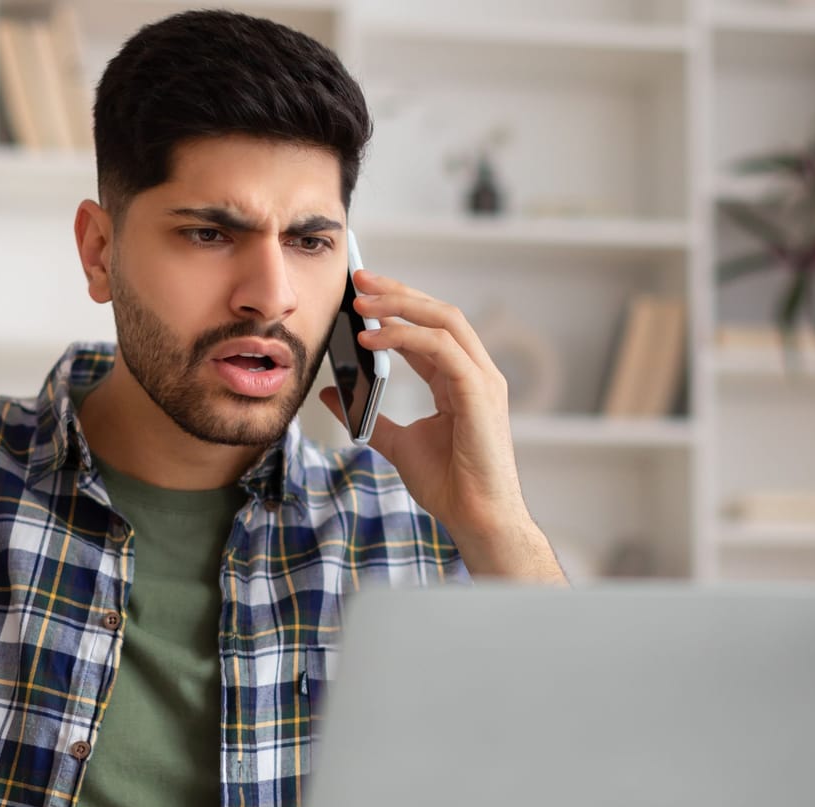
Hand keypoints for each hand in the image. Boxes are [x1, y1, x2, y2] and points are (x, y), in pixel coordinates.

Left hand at [320, 267, 529, 543]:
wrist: (476, 519)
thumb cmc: (450, 486)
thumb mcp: (397, 443)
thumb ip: (368, 415)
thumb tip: (332, 394)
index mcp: (460, 381)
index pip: (430, 329)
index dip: (398, 306)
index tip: (362, 293)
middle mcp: (476, 373)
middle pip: (440, 313)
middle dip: (399, 291)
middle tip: (359, 280)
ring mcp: (482, 381)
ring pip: (445, 320)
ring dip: (401, 305)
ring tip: (361, 304)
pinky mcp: (479, 392)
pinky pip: (442, 348)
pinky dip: (406, 337)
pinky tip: (373, 338)